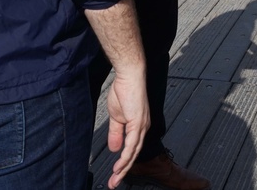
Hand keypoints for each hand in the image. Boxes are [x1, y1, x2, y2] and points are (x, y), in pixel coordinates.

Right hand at [104, 69, 148, 188]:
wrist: (128, 76)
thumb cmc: (124, 91)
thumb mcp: (116, 117)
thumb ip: (116, 133)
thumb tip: (114, 149)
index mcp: (138, 127)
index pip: (132, 149)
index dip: (124, 163)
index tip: (115, 174)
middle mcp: (143, 128)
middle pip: (134, 154)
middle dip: (124, 171)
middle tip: (114, 183)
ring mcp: (142, 126)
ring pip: (134, 152)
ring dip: (124, 168)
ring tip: (115, 179)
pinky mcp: (138, 122)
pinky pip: (132, 144)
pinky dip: (126, 156)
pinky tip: (120, 165)